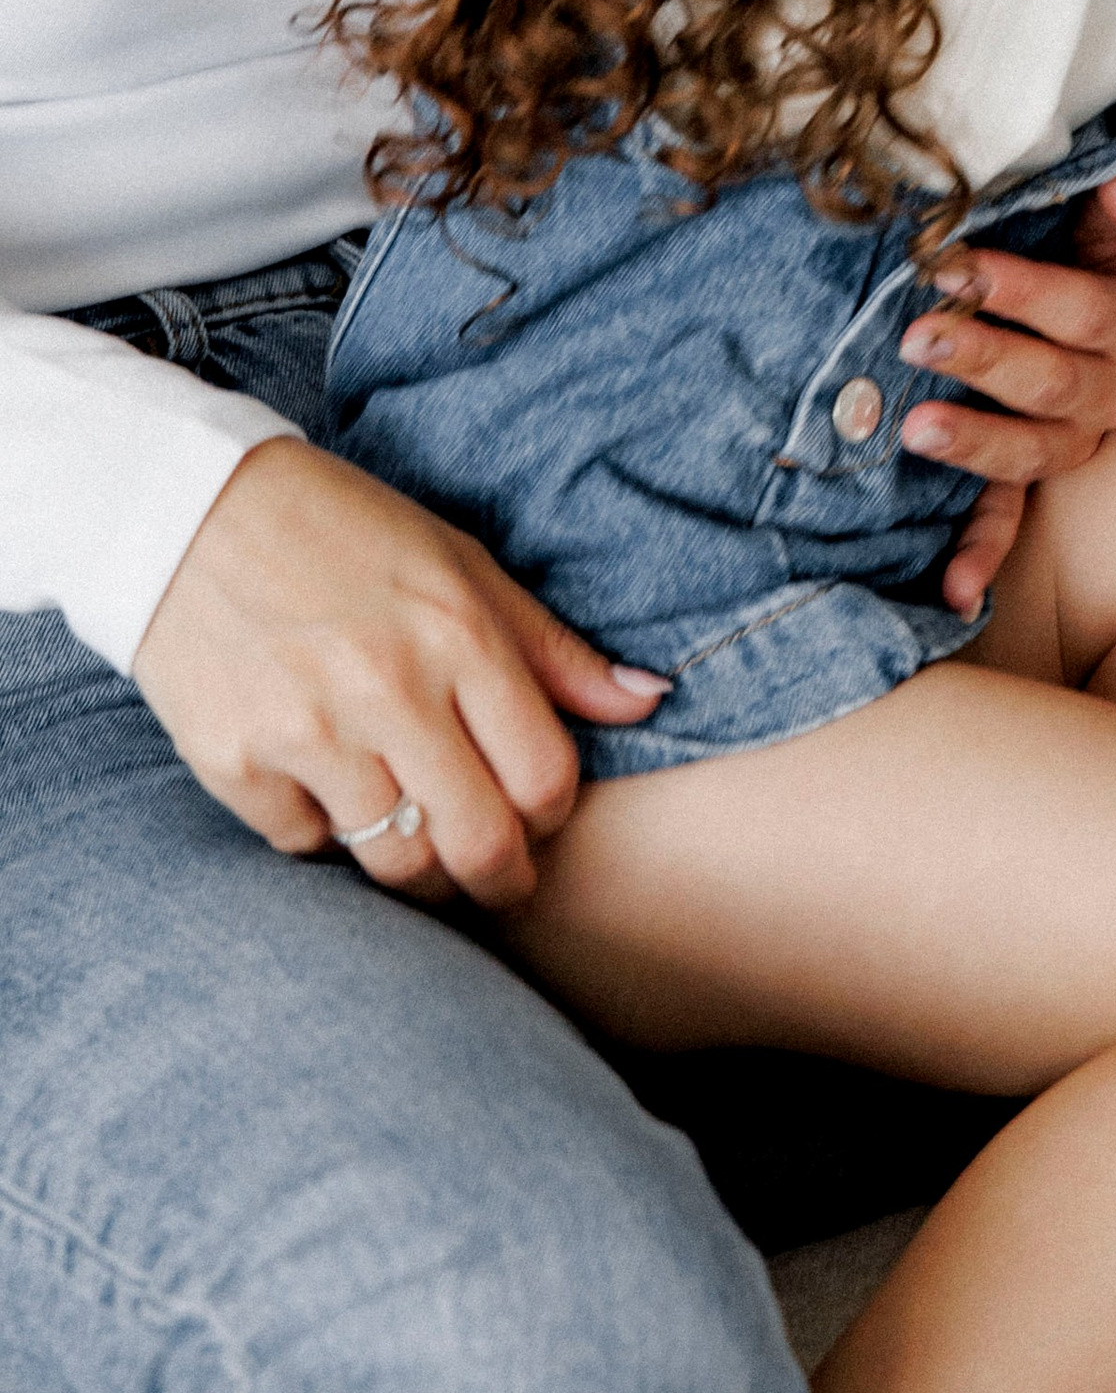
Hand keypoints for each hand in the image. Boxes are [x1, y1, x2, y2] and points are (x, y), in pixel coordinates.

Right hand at [130, 436, 667, 909]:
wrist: (191, 514)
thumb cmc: (346, 533)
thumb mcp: (461, 563)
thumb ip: (551, 648)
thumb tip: (648, 700)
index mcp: (458, 634)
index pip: (545, 777)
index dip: (555, 815)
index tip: (543, 817)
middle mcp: (388, 690)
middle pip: (479, 843)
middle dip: (503, 879)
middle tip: (499, 876)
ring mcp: (308, 734)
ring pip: (393, 863)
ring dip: (420, 870)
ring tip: (422, 842)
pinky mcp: (236, 765)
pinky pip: (308, 848)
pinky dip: (328, 836)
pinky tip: (333, 794)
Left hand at [901, 157, 1115, 612]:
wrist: (1081, 274)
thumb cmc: (1087, 228)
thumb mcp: (1114, 200)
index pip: (1086, 313)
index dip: (1021, 292)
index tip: (953, 265)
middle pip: (1055, 385)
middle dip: (983, 359)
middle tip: (916, 336)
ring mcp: (1078, 440)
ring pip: (1034, 454)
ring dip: (975, 444)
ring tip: (915, 427)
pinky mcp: (1037, 474)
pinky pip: (1014, 520)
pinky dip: (983, 556)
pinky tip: (953, 593)